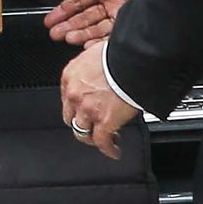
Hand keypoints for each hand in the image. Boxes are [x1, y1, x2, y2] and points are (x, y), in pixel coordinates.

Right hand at [43, 0, 147, 45]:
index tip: (50, 19)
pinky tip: (88, 45)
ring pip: (95, 27)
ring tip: (66, 38)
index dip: (63, 10)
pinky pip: (111, 33)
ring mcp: (121, 10)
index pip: (78, 1)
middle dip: (67, 26)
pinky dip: (99, 40)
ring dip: (79, 34)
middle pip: (84, 17)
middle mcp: (111, 0)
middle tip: (54, 34)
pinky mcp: (131, 18)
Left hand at [59, 44, 142, 159]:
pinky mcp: (104, 121)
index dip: (77, 106)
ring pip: (82, 132)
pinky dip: (109, 149)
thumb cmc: (122, 53)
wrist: (134, 59)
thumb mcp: (98, 51)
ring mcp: (87, 110)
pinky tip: (114, 152)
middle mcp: (74, 94)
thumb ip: (93, 62)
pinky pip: (103, 142)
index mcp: (71, 75)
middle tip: (92, 127)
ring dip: (92, 138)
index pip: (68, 97)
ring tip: (103, 141)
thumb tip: (99, 63)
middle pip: (71, 117)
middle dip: (82, 123)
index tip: (85, 109)